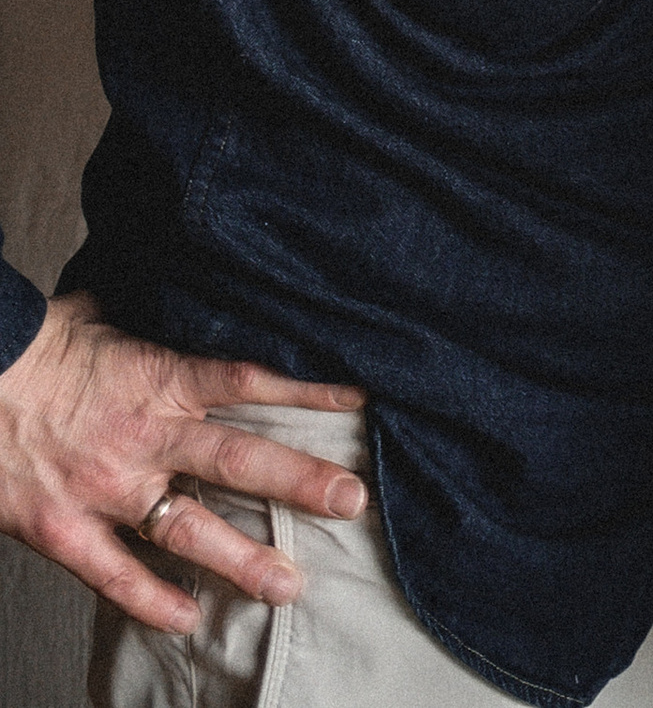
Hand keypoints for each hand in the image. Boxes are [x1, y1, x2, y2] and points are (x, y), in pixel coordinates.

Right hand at [0, 294, 366, 635]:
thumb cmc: (39, 344)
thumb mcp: (106, 317)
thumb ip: (153, 325)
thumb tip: (187, 289)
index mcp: (159, 378)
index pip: (249, 382)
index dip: (306, 392)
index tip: (357, 403)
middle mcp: (144, 436)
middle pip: (238, 461)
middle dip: (300, 482)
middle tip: (352, 500)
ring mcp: (106, 489)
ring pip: (189, 531)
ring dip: (243, 559)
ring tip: (289, 585)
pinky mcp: (64, 531)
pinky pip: (116, 576)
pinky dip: (152, 602)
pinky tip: (188, 619)